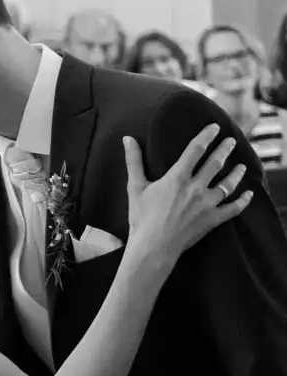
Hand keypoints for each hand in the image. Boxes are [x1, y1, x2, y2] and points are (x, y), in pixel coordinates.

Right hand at [124, 122, 251, 266]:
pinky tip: (248, 195)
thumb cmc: (142, 218)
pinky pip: (233, 209)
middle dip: (225, 149)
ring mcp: (206, 204)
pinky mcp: (212, 220)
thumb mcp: (134, 187)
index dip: (206, 136)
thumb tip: (128, 139)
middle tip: (231, 141)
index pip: (196, 150)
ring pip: (227, 184)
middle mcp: (195, 188)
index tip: (215, 128)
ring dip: (236, 173)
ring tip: (242, 166)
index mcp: (177, 178)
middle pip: (215, 163)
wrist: (153, 247)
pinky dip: (242, 202)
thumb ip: (134, 161)